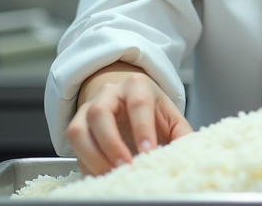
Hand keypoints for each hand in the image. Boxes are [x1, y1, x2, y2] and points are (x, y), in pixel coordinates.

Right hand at [66, 61, 192, 175]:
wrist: (124, 97)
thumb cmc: (149, 108)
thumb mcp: (169, 115)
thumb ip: (181, 133)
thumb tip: (188, 152)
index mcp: (136, 86)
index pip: (138, 104)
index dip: (142, 129)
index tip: (148, 151)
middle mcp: (108, 94)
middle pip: (100, 114)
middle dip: (112, 144)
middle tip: (126, 166)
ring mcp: (87, 108)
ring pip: (79, 130)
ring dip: (93, 156)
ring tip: (112, 173)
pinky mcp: (75, 125)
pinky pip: (73, 146)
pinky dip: (86, 164)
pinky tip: (101, 175)